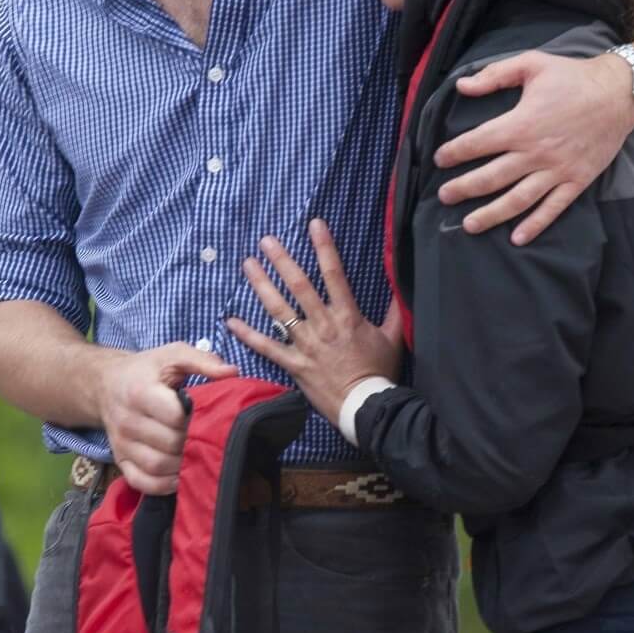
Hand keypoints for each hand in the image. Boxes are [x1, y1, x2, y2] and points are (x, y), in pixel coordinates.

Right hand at [97, 343, 236, 494]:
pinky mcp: (120, 460)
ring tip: (198, 453)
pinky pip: (142, 482)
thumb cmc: (147, 369)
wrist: (108, 384)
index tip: (210, 414)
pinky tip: (181, 474)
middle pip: (169, 443)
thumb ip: (203, 360)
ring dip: (182, 465)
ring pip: (156, 466)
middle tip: (209, 436)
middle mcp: (128, 421)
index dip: (197, 418)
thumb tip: (232, 372)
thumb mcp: (173, 354)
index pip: (175, 416)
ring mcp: (122, 444)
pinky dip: (164, 484)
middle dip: (194, 441)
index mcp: (140, 392)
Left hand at [226, 220, 403, 425]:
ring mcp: (306, 344)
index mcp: (348, 316)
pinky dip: (248, 335)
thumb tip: (401, 285)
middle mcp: (324, 325)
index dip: (324, 247)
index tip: (314, 224)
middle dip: (283, 260)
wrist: (365, 407)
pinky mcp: (294, 364)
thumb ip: (395, 310)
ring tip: (248, 265)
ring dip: (262, 286)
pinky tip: (231, 320)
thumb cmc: (379, 372)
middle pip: (300, 286)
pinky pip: (267, 347)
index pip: (334, 274)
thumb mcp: (393, 337)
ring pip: (280, 311)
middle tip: (267, 240)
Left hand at [434, 51, 633, 244]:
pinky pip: (553, 208)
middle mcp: (535, 152)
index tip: (439, 158)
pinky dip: (535, 225)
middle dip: (463, 189)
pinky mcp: (577, 180)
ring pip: (518, 199)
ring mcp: (557, 170)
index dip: (454, 152)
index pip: (477, 143)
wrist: (620, 92)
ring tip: (469, 224)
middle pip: (491, 177)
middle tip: (444, 196)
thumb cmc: (572, 76)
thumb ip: (494, 75)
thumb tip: (461, 86)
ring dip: (491, 214)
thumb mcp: (531, 64)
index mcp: (521, 124)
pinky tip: (517, 238)